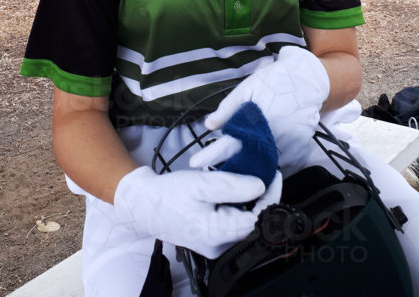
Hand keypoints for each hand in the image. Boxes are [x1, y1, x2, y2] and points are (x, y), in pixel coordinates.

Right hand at [114, 166, 282, 258]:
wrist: (144, 204)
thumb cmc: (169, 194)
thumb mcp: (201, 184)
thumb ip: (231, 186)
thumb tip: (261, 187)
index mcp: (217, 235)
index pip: (258, 219)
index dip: (270, 197)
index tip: (274, 175)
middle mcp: (219, 245)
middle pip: (253, 222)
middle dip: (261, 197)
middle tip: (264, 172)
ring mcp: (215, 244)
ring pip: (243, 222)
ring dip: (250, 200)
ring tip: (250, 176)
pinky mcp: (211, 238)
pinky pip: (232, 222)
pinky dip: (238, 205)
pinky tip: (234, 189)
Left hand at [198, 46, 329, 175]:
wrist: (307, 79)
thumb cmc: (274, 80)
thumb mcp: (248, 88)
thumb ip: (228, 108)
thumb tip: (209, 125)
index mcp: (255, 121)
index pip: (229, 143)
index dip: (211, 155)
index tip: (195, 163)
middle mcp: (272, 136)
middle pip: (248, 160)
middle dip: (235, 164)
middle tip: (225, 165)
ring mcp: (288, 144)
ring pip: (266, 164)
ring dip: (255, 165)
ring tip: (247, 160)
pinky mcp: (301, 148)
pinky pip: (284, 162)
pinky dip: (274, 160)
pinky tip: (269, 151)